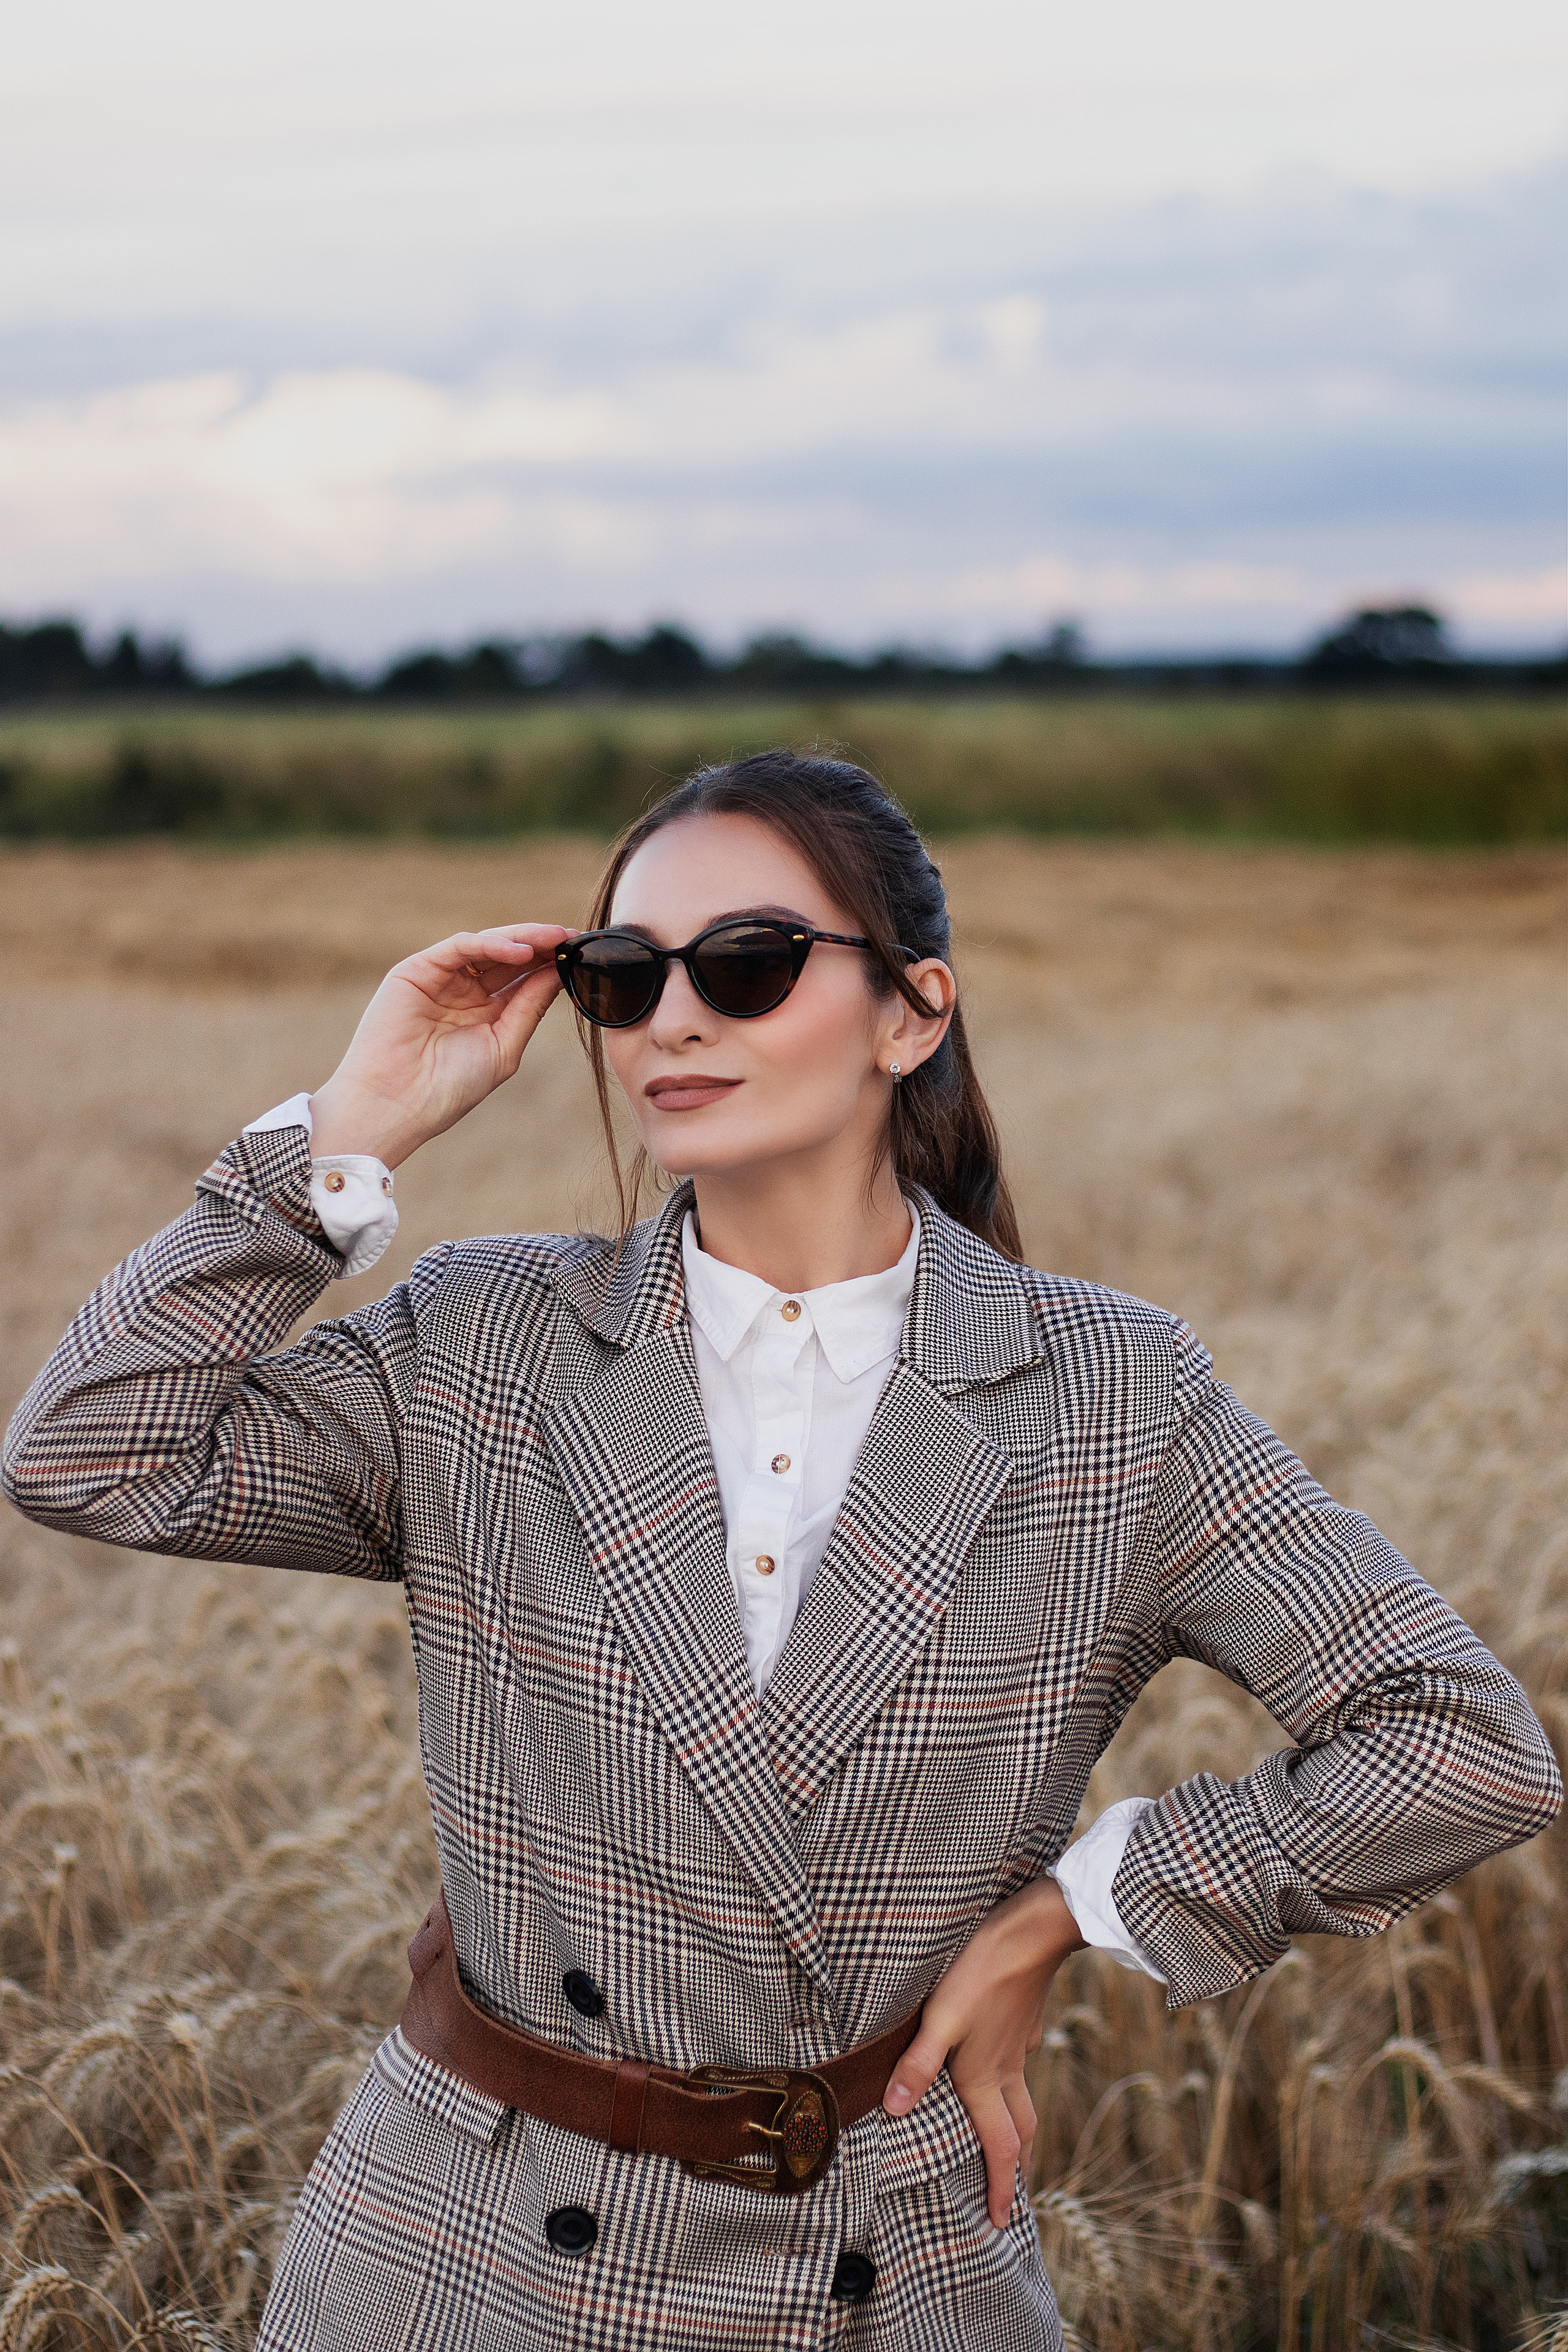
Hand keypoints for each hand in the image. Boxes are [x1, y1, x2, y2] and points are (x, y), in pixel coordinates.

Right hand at [308, 925, 571, 1167]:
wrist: (396, 1105)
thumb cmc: (448, 1088)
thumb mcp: (503, 1047)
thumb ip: (529, 1008)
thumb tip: (559, 974)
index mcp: (484, 1013)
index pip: (522, 979)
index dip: (551, 964)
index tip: (582, 955)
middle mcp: (462, 991)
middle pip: (508, 957)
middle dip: (542, 945)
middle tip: (573, 938)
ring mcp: (439, 978)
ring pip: (486, 946)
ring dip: (522, 939)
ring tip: (554, 939)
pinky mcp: (415, 970)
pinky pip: (459, 948)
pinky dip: (491, 945)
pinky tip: (521, 952)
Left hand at [884, 1878, 1084, 2228]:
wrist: (1034, 1932)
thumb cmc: (982, 1972)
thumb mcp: (941, 2016)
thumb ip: (917, 2064)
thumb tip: (895, 2110)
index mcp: (985, 2078)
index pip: (999, 2147)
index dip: (1002, 2188)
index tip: (1004, 2223)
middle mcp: (1006, 2070)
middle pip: (1020, 2133)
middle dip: (1017, 2170)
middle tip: (1014, 2200)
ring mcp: (1019, 2045)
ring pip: (1022, 2101)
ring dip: (1019, 2133)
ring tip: (1012, 2148)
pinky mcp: (1023, 2021)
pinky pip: (1019, 2066)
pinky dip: (1013, 2086)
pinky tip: (1000, 2071)